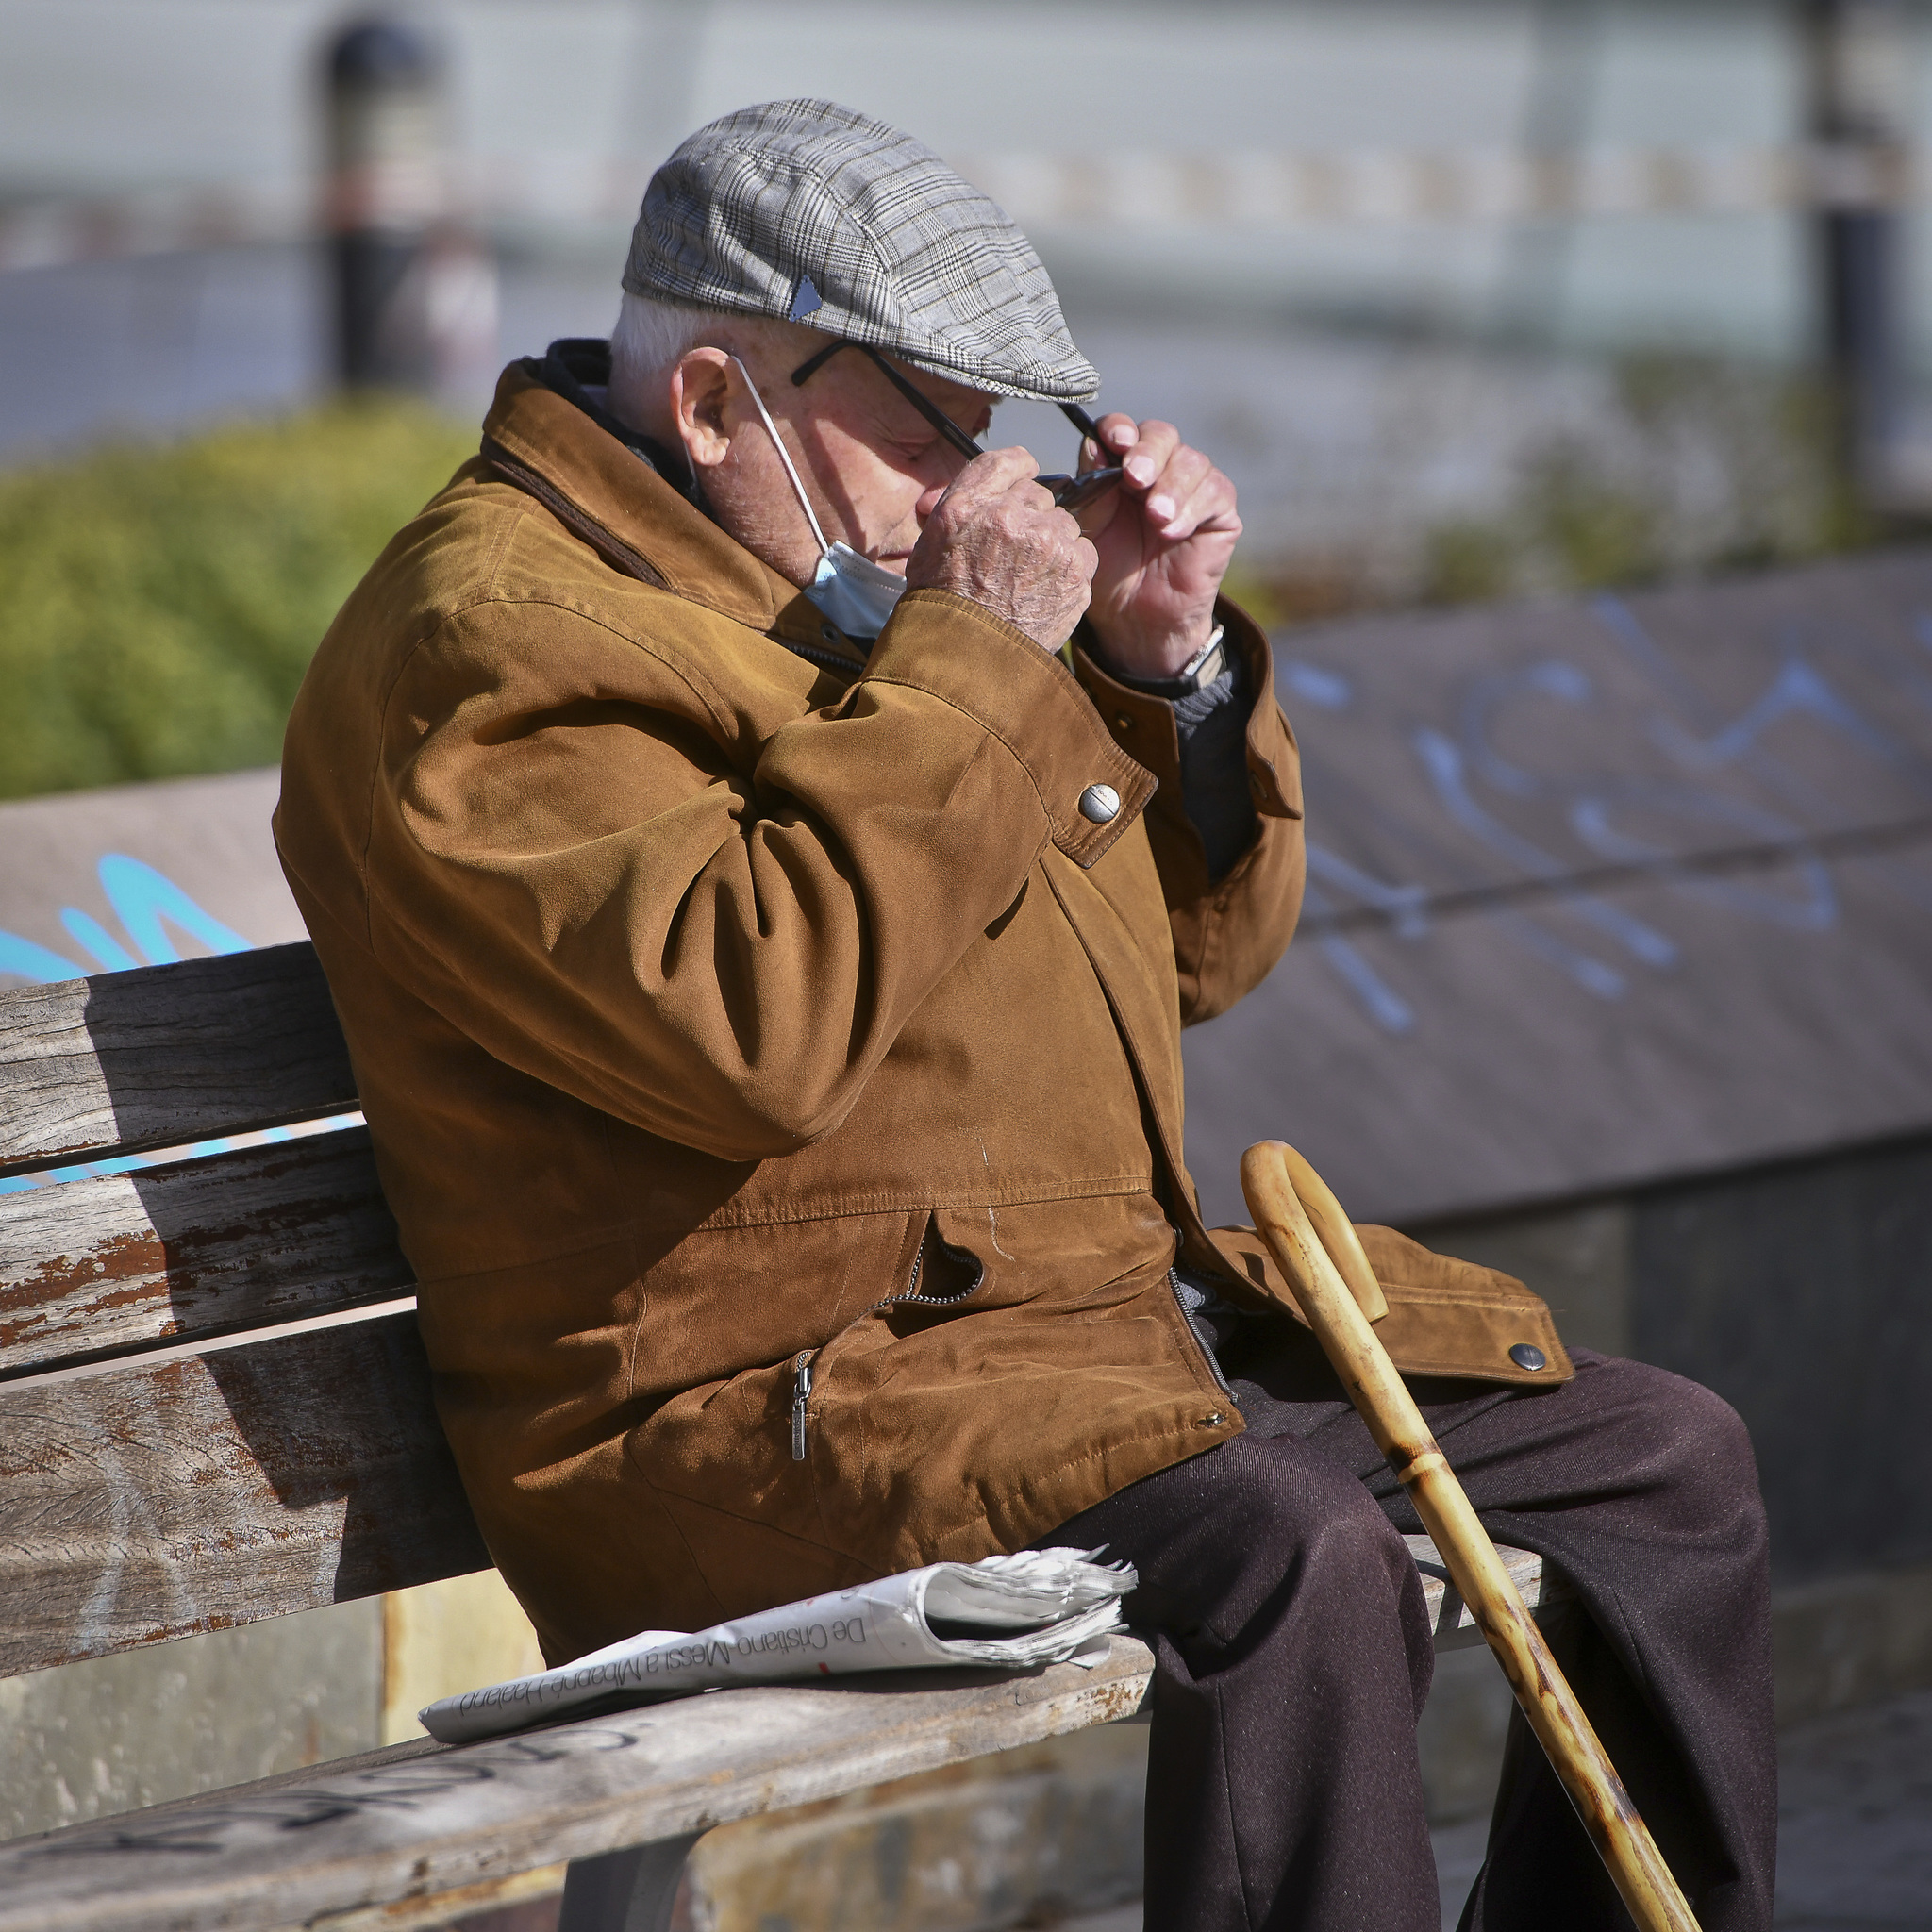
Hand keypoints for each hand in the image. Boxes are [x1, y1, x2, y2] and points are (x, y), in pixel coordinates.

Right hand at [903, 447, 1096, 650]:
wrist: (969, 663)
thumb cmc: (945, 608)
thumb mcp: (931, 546)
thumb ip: (963, 505)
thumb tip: (995, 479)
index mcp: (966, 506)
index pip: (1005, 462)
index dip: (1019, 470)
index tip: (1023, 481)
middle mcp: (1007, 516)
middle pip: (1039, 494)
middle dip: (1031, 518)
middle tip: (1015, 554)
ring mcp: (1045, 543)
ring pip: (1064, 523)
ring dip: (1053, 543)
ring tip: (1029, 578)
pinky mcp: (1075, 570)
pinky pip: (1084, 550)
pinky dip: (1072, 567)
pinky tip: (1048, 590)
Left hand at [1076, 416, 1240, 679]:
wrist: (1136, 616)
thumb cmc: (1110, 570)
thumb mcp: (1091, 528)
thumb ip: (1091, 488)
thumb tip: (1093, 444)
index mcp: (1122, 465)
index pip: (1123, 430)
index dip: (1119, 429)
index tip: (1114, 442)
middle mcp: (1159, 467)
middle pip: (1161, 435)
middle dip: (1148, 452)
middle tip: (1135, 477)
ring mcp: (1192, 486)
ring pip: (1191, 461)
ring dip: (1171, 487)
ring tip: (1156, 518)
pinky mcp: (1219, 510)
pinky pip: (1214, 493)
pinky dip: (1192, 509)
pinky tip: (1172, 531)